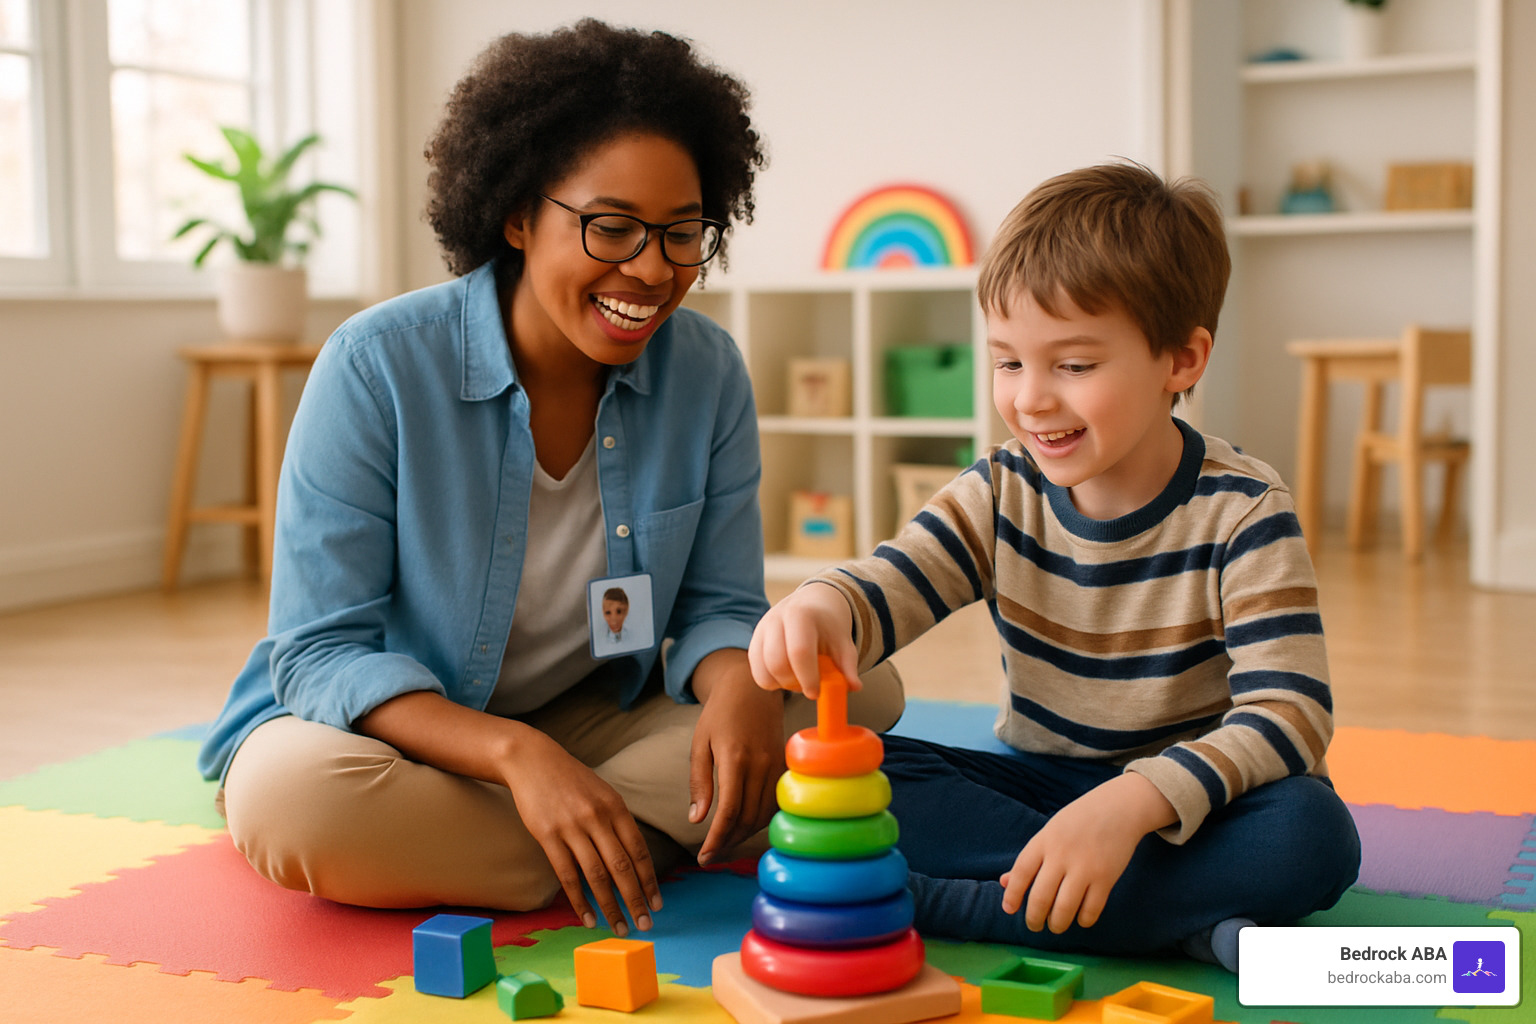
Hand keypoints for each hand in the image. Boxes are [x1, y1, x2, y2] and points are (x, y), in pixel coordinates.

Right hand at [501, 727, 661, 936]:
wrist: (532, 760)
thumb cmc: (571, 780)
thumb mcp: (603, 793)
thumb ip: (618, 823)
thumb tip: (634, 859)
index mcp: (616, 807)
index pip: (639, 850)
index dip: (650, 880)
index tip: (657, 903)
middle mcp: (598, 817)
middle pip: (622, 867)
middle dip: (636, 899)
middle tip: (645, 925)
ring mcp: (572, 827)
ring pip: (597, 875)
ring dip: (610, 906)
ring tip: (618, 927)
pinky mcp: (548, 835)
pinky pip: (567, 875)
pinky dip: (579, 900)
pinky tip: (587, 918)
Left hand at [689, 649, 785, 864]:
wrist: (753, 686)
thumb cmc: (720, 713)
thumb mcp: (700, 742)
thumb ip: (699, 782)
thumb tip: (696, 820)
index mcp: (735, 757)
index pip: (730, 810)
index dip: (717, 838)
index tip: (703, 856)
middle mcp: (760, 764)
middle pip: (748, 818)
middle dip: (728, 843)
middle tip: (709, 857)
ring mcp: (776, 765)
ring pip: (764, 815)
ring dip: (744, 835)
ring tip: (723, 844)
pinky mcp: (785, 766)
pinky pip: (776, 804)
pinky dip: (760, 820)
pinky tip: (744, 826)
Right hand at [748, 582, 859, 698]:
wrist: (811, 604)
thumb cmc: (828, 626)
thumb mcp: (843, 643)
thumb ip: (848, 666)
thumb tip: (854, 687)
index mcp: (801, 615)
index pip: (799, 651)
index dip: (807, 677)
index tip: (816, 693)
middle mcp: (776, 619)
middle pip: (777, 663)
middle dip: (794, 683)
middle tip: (809, 685)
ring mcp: (761, 630)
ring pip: (763, 672)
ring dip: (783, 684)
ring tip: (800, 677)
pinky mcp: (754, 643)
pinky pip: (758, 674)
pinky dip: (773, 682)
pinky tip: (789, 674)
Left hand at [999, 773, 1175, 933]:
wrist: (1119, 807)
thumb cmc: (1079, 820)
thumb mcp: (1050, 832)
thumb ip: (1030, 858)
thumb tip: (1005, 883)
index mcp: (1044, 841)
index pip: (1021, 872)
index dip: (1013, 894)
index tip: (1009, 909)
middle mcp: (1062, 855)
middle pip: (1040, 897)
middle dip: (1034, 918)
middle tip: (1034, 925)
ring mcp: (1085, 867)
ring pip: (1064, 909)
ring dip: (1057, 924)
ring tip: (1056, 926)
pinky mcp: (1106, 878)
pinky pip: (1091, 909)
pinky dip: (1084, 920)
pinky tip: (1081, 919)